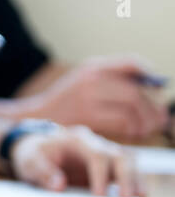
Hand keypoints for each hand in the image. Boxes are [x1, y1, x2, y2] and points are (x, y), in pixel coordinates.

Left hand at [10, 124, 142, 196]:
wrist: (33, 148)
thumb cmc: (32, 154)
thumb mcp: (29, 161)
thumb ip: (42, 172)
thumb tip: (58, 186)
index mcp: (77, 139)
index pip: (96, 155)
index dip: (100, 176)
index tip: (99, 196)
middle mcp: (96, 143)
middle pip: (120, 155)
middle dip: (126, 176)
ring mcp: (104, 153)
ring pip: (129, 161)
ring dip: (136, 178)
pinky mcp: (108, 165)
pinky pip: (127, 170)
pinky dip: (134, 181)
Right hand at [29, 55, 166, 140]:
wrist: (36, 117)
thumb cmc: (65, 102)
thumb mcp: (84, 81)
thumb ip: (112, 79)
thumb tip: (153, 85)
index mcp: (93, 67)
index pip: (131, 63)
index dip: (150, 76)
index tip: (157, 90)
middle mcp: (91, 78)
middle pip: (135, 90)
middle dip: (153, 106)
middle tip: (161, 118)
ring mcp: (88, 96)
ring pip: (132, 105)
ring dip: (146, 119)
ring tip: (149, 128)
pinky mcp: (87, 116)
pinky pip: (122, 120)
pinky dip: (133, 128)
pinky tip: (134, 133)